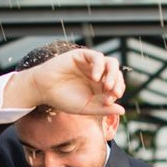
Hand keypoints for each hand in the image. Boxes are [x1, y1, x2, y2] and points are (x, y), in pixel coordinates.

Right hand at [7, 48, 125, 115]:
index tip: (108, 102)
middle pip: (116, 74)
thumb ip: (103, 109)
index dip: (116, 92)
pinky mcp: (81, 55)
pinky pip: (97, 56)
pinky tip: (95, 77)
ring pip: (111, 63)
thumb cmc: (63, 100)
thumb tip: (123, 110)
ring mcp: (90, 64)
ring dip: (112, 74)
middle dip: (118, 83)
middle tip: (113, 93)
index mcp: (100, 87)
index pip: (117, 86)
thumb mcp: (86, 108)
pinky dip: (99, 66)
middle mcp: (98, 74)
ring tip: (106, 85)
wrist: (44, 90)